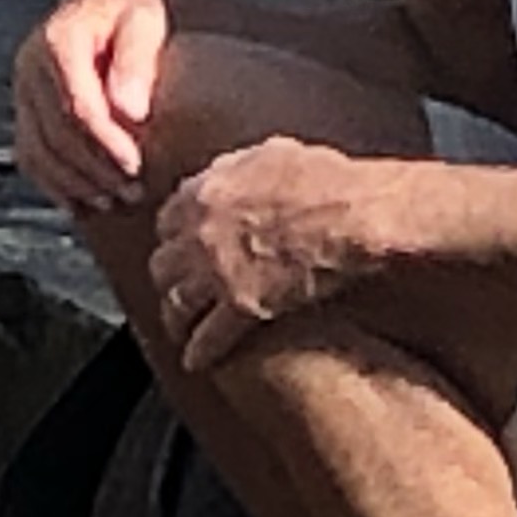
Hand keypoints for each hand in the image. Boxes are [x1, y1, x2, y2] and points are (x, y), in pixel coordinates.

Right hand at [10, 0, 170, 214]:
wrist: (109, 1)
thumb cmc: (137, 11)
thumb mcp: (147, 20)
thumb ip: (137, 60)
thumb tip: (131, 111)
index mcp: (59, 38)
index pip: (76, 104)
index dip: (105, 140)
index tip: (136, 165)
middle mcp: (30, 65)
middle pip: (56, 132)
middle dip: (95, 168)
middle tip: (134, 191)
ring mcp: (22, 90)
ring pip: (38, 150)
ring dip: (76, 182)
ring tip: (116, 199)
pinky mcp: (24, 109)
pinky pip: (30, 155)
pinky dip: (54, 183)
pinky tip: (83, 201)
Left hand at [150, 138, 378, 369]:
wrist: (352, 215)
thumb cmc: (326, 180)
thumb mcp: (273, 155)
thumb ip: (239, 168)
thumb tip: (228, 172)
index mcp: (207, 192)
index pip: (167, 219)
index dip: (173, 236)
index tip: (178, 245)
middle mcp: (201, 233)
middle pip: (163, 265)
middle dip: (167, 279)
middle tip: (173, 289)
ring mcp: (217, 272)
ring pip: (178, 303)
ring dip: (176, 318)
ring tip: (178, 329)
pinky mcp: (242, 307)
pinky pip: (209, 336)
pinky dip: (200, 352)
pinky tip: (196, 362)